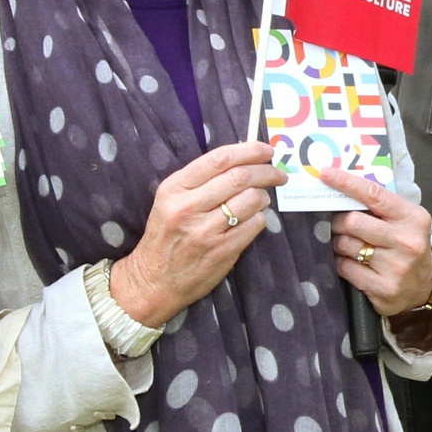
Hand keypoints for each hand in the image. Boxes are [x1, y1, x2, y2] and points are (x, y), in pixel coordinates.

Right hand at [113, 143, 286, 330]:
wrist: (153, 281)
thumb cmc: (166, 236)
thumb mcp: (170, 201)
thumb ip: (199, 181)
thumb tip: (243, 161)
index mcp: (174, 188)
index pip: (219, 159)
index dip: (249, 151)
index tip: (266, 150)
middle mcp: (188, 207)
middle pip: (240, 177)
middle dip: (266, 172)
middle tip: (278, 174)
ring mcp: (205, 230)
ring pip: (251, 200)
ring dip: (263, 197)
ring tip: (260, 200)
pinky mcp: (221, 251)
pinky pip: (254, 225)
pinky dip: (260, 218)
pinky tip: (253, 219)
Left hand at [314, 169, 431, 320]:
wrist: (424, 286)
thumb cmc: (407, 245)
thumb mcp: (403, 221)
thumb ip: (379, 206)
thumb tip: (339, 189)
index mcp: (413, 217)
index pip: (374, 194)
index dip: (346, 183)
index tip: (325, 174)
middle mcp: (407, 241)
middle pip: (353, 222)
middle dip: (337, 221)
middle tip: (334, 223)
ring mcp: (396, 267)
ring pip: (345, 245)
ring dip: (337, 242)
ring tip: (343, 243)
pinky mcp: (383, 288)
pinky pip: (345, 268)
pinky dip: (340, 262)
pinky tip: (348, 261)